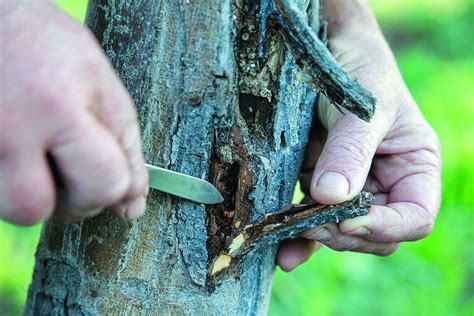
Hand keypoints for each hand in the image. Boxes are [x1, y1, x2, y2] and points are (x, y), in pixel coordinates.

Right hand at [0, 1, 147, 223]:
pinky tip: (18, 151)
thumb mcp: (101, 83)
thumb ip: (125, 146)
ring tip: (38, 157)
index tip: (108, 172)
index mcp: (58, 107)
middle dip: (71, 198)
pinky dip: (13, 181)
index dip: (114, 188)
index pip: (105, 184)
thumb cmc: (46, 44)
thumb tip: (133, 206)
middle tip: (70, 165)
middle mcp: (10, 129)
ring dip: (36, 194)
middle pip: (50, 209)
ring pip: (15, 210)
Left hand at [277, 0, 440, 270]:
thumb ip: (351, 151)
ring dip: (315, 237)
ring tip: (287, 232)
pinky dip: (298, 236)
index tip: (348, 217)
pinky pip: (313, 221)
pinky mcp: (318, 185)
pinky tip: (281, 251)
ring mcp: (350, 187)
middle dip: (344, 232)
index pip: (414, 217)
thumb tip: (331, 198)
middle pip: (375, 233)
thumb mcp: (364, 107)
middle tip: (310, 221)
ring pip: (341, 231)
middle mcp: (384, 183)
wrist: (323, 53)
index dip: (385, 227)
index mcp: (413, 167)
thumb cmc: (359, 71)